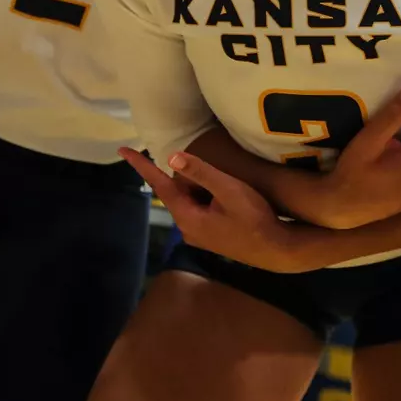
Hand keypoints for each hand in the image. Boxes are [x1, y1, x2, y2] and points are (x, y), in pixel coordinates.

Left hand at [121, 147, 319, 272]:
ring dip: (199, 189)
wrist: (277, 250)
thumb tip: (172, 157)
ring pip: (191, 202)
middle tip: (209, 171)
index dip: (141, 166)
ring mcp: (199, 235)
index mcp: (187, 216)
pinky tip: (227, 198)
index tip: (123, 150)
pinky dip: (206, 199)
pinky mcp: (211, 237)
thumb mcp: (229, 189)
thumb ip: (200, 173)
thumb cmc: (255, 218)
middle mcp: (187, 228)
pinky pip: (200, 210)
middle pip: (178, 193)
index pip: (159, 186)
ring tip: (225, 187)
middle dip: (186, 177)